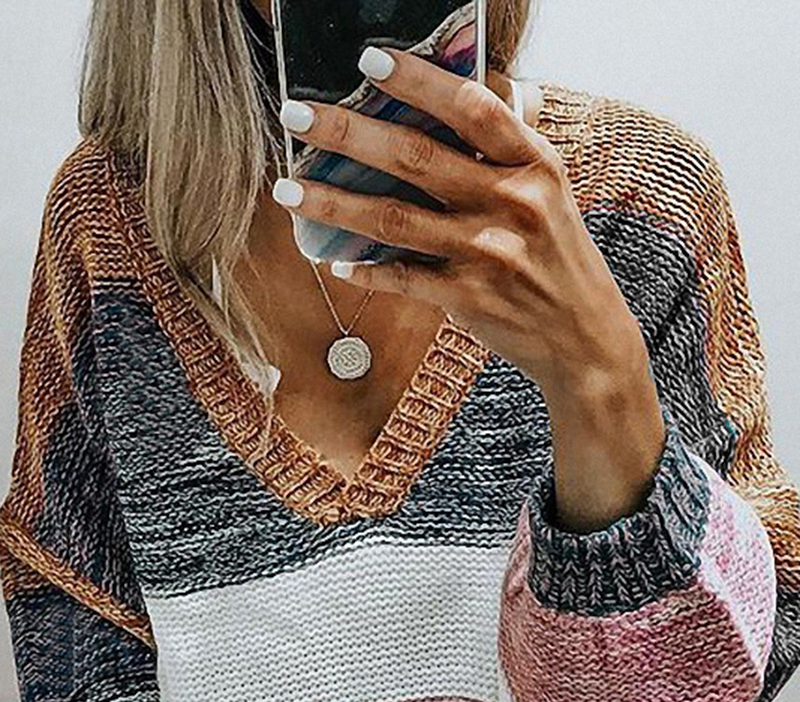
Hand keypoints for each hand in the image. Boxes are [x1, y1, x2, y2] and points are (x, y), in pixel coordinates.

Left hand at [272, 48, 647, 404]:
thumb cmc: (558, 257)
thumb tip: (457, 96)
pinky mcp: (470, 299)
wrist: (585, 337)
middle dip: (348, 132)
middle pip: (417, 158)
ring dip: (334, 204)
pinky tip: (334, 263)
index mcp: (533, 163)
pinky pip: (404, 279)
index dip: (419, 81)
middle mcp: (512, 203)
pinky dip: (367, 271)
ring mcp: (489, 253)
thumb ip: (506, 149)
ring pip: (395, 219)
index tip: (369, 60)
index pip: (471, 107)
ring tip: (287, 189)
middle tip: (296, 115)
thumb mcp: (549, 191)